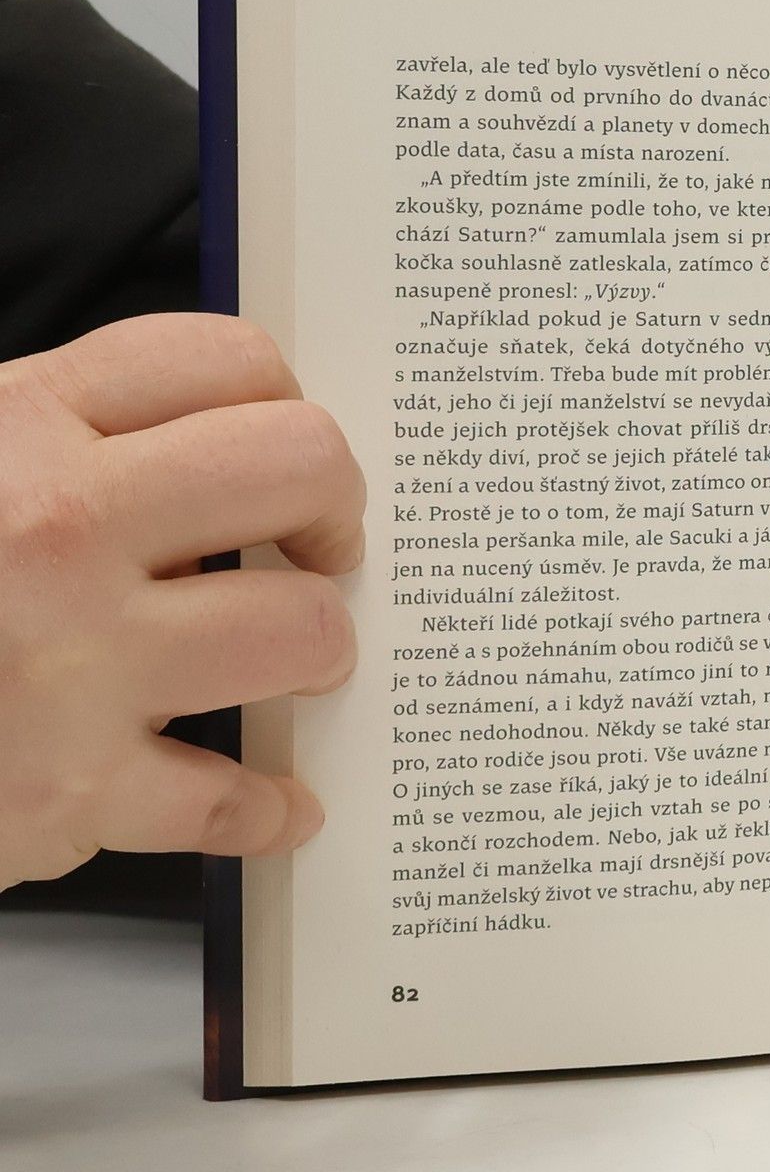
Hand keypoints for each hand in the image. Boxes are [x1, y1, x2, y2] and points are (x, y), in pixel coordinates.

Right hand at [0, 315, 363, 889]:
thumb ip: (51, 439)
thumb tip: (189, 458)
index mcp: (17, 429)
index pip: (223, 361)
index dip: (286, 400)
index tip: (287, 448)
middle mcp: (59, 531)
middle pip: (299, 469)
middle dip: (335, 506)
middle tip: (322, 542)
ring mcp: (73, 667)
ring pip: (301, 632)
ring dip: (318, 648)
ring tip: (294, 658)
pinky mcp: (69, 796)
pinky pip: (227, 803)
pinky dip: (266, 810)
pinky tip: (276, 804)